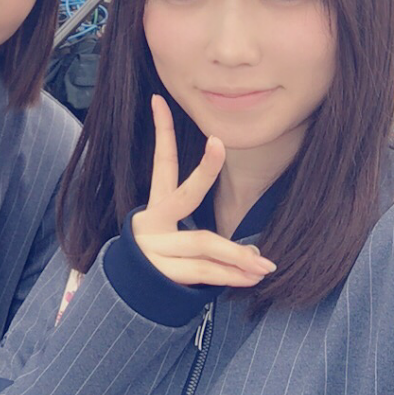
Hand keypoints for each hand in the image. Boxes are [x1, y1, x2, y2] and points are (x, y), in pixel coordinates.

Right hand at [131, 95, 276, 286]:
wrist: (128, 294)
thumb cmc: (161, 257)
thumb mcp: (175, 236)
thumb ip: (211, 239)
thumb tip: (258, 253)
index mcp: (155, 204)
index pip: (161, 162)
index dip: (161, 131)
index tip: (159, 100)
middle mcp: (152, 220)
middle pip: (184, 194)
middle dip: (203, 169)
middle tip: (218, 143)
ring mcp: (155, 247)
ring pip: (203, 243)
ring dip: (237, 255)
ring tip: (265, 265)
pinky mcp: (162, 273)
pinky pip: (202, 273)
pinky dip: (229, 276)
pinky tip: (251, 278)